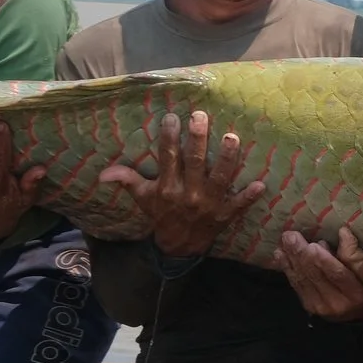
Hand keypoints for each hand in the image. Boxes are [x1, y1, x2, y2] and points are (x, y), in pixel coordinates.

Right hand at [98, 111, 264, 258]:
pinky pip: (239, 205)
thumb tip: (102, 173)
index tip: (172, 117)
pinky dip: (248, 196)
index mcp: (168, 187)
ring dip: (227, 159)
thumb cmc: (162, 214)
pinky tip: (260, 184)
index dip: (169, 137)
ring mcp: (209, 204)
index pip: (168, 158)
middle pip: (194, 163)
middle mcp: (189, 194)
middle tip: (201, 116)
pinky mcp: (226, 214)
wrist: (179, 246)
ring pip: (220, 178)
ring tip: (232, 138)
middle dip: (197, 139)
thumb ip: (126, 180)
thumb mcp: (142, 197)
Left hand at [276, 228, 362, 322]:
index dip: (324, 260)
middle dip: (301, 254)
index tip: (313, 245)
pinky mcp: (308, 306)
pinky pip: (296, 285)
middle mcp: (337, 303)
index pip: (338, 275)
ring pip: (303, 280)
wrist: (356, 314)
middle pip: (316, 276)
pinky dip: (287, 268)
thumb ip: (354, 253)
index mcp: (356, 293)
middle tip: (291, 236)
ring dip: (291, 259)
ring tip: (285, 241)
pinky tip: (280, 255)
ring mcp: (320, 307)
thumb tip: (342, 232)